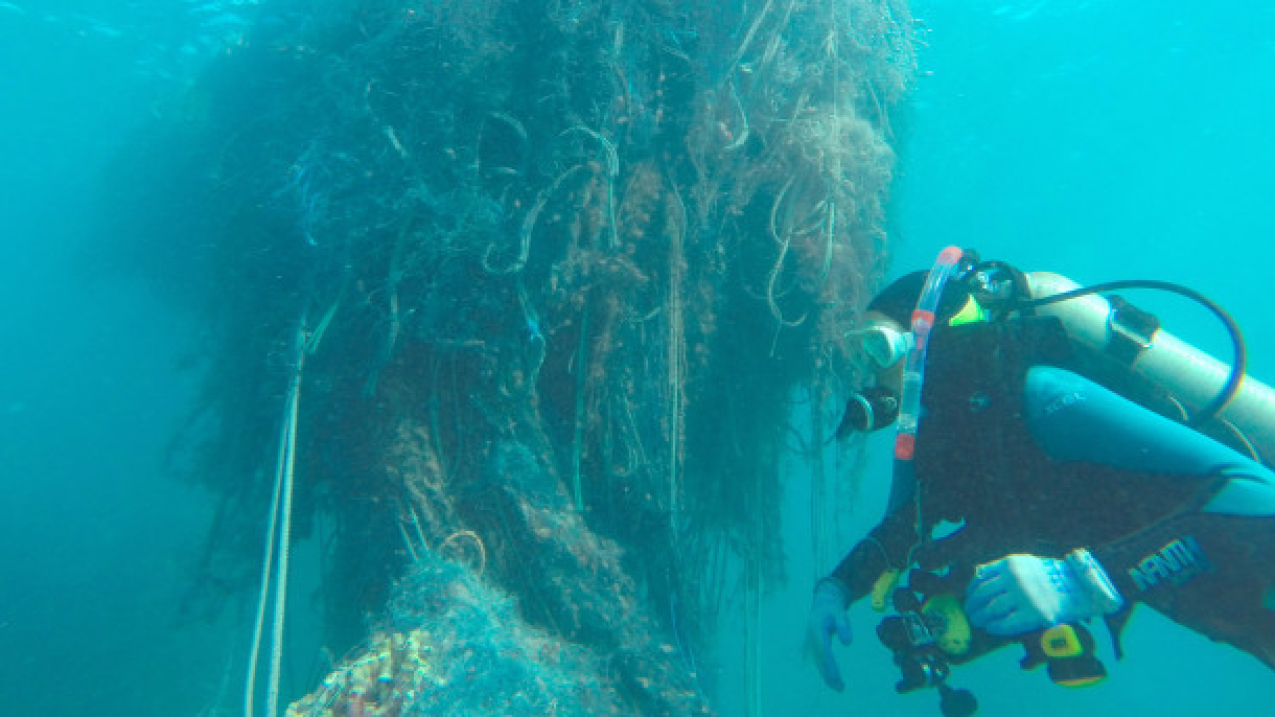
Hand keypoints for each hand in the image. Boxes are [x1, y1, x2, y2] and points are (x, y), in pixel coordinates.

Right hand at [805, 579, 852, 690]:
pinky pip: (818, 661)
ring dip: (827, 675)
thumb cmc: (833, 610)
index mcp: (816, 628)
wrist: (822, 605)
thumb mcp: (840, 613)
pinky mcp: (813, 647)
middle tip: (839, 687)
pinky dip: (825, 672)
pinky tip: (832, 682)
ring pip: (818, 662)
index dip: (828, 663)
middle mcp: (811, 638)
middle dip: (828, 673)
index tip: (836, 675)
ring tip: (838, 688)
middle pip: (819, 658)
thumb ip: (844, 626)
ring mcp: (810, 643)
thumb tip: (848, 643)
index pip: (822, 649)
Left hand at [964, 549, 1122, 635]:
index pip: (981, 578)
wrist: (1080, 587)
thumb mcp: (1025, 563)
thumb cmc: (1050, 577)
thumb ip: (1002, 568)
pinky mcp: (1034, 614)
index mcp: (1011, 563)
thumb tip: (977, 575)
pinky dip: (995, 627)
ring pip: (992, 609)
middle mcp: (1015, 578)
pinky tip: (991, 628)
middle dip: (973, 606)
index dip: (971, 590)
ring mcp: (1024, 596)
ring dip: (981, 617)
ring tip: (978, 622)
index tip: (968, 597)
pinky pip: (1006, 623)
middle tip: (970, 613)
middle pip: (983, 594)